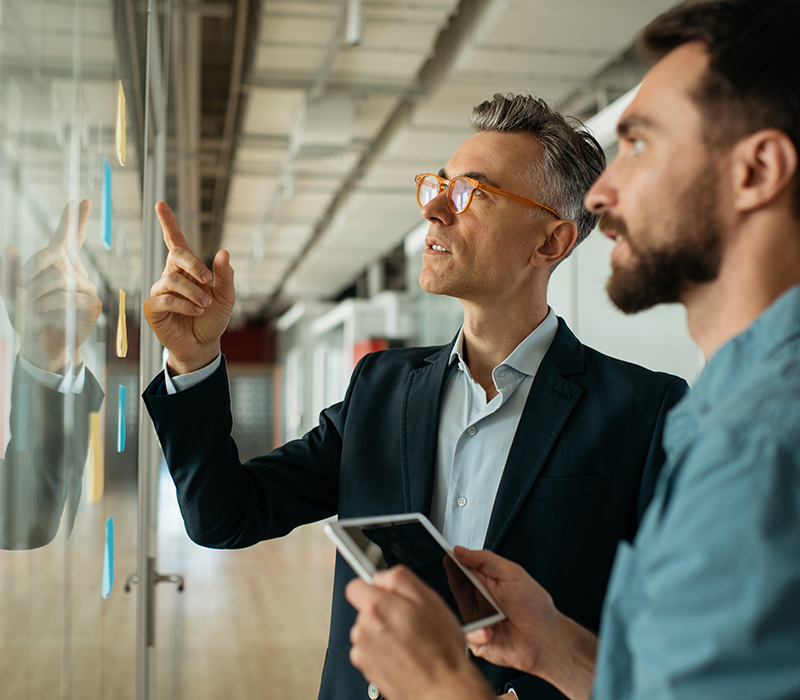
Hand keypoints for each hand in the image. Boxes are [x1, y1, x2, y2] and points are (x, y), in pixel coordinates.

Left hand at [1, 200, 101, 371]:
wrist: (42, 346)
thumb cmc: (28, 318)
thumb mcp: (10, 293)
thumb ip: (9, 271)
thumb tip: (11, 247)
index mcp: (59, 265)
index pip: (68, 237)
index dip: (74, 219)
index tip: (81, 200)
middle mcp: (76, 272)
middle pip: (56, 255)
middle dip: (34, 268)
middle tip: (21, 286)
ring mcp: (86, 287)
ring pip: (61, 278)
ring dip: (38, 292)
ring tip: (28, 305)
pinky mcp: (92, 304)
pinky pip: (71, 297)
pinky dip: (49, 305)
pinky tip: (41, 314)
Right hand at [142, 202, 234, 373]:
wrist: (204, 345)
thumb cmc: (213, 318)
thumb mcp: (226, 297)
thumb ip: (226, 276)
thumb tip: (223, 252)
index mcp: (188, 269)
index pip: (176, 241)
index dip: (168, 223)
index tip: (160, 204)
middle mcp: (171, 276)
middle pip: (176, 256)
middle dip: (194, 264)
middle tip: (209, 280)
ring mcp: (160, 291)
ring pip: (172, 280)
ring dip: (193, 292)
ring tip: (205, 304)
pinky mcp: (153, 308)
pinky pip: (166, 299)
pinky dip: (184, 304)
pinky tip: (195, 311)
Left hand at [346, 565, 493, 699]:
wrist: (444, 689)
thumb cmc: (441, 649)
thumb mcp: (429, 598)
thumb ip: (399, 578)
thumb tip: (381, 576)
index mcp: (376, 608)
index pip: (355, 586)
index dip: (373, 587)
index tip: (386, 593)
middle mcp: (364, 630)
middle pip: (364, 610)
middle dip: (383, 611)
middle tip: (409, 620)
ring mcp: (364, 653)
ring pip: (368, 631)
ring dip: (384, 632)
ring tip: (410, 641)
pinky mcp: (367, 671)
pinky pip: (370, 652)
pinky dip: (383, 651)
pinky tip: (404, 655)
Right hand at [456, 548, 596, 699]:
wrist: (546, 640)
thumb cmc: (535, 607)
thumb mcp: (511, 574)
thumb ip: (485, 560)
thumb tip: (460, 550)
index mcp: (488, 582)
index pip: (464, 568)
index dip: (454, 561)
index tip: (448, 554)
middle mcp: (480, 600)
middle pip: (457, 586)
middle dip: (456, 580)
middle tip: (462, 577)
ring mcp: (477, 620)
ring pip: (455, 610)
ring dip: (470, 607)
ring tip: (488, 608)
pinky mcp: (477, 641)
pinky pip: (466, 635)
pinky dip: (477, 633)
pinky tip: (490, 631)